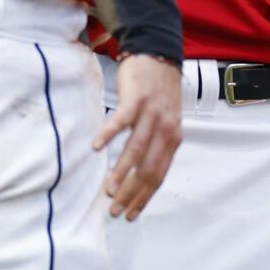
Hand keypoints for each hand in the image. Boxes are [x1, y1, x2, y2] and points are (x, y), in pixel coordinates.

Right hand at [92, 54, 182, 220]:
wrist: (159, 55)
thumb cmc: (160, 91)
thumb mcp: (168, 120)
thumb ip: (159, 144)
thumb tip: (144, 172)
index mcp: (173, 138)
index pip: (159, 175)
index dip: (144, 197)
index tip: (131, 214)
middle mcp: (165, 129)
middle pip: (148, 170)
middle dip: (131, 194)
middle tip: (115, 210)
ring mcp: (150, 114)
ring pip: (135, 151)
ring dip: (120, 174)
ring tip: (108, 191)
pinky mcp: (135, 100)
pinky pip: (121, 122)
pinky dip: (108, 135)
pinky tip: (97, 148)